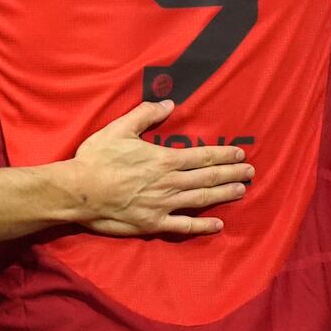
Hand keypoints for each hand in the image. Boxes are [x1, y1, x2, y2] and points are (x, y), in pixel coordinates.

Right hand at [68, 100, 252, 236]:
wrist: (79, 192)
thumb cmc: (97, 158)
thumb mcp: (119, 129)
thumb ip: (145, 115)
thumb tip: (169, 104)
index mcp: (164, 159)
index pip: (202, 156)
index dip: (223, 155)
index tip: (240, 153)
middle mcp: (170, 183)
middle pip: (208, 177)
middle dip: (232, 173)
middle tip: (251, 171)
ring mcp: (164, 205)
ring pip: (201, 199)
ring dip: (224, 194)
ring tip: (242, 190)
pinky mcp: (154, 223)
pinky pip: (184, 226)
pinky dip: (203, 225)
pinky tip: (217, 224)